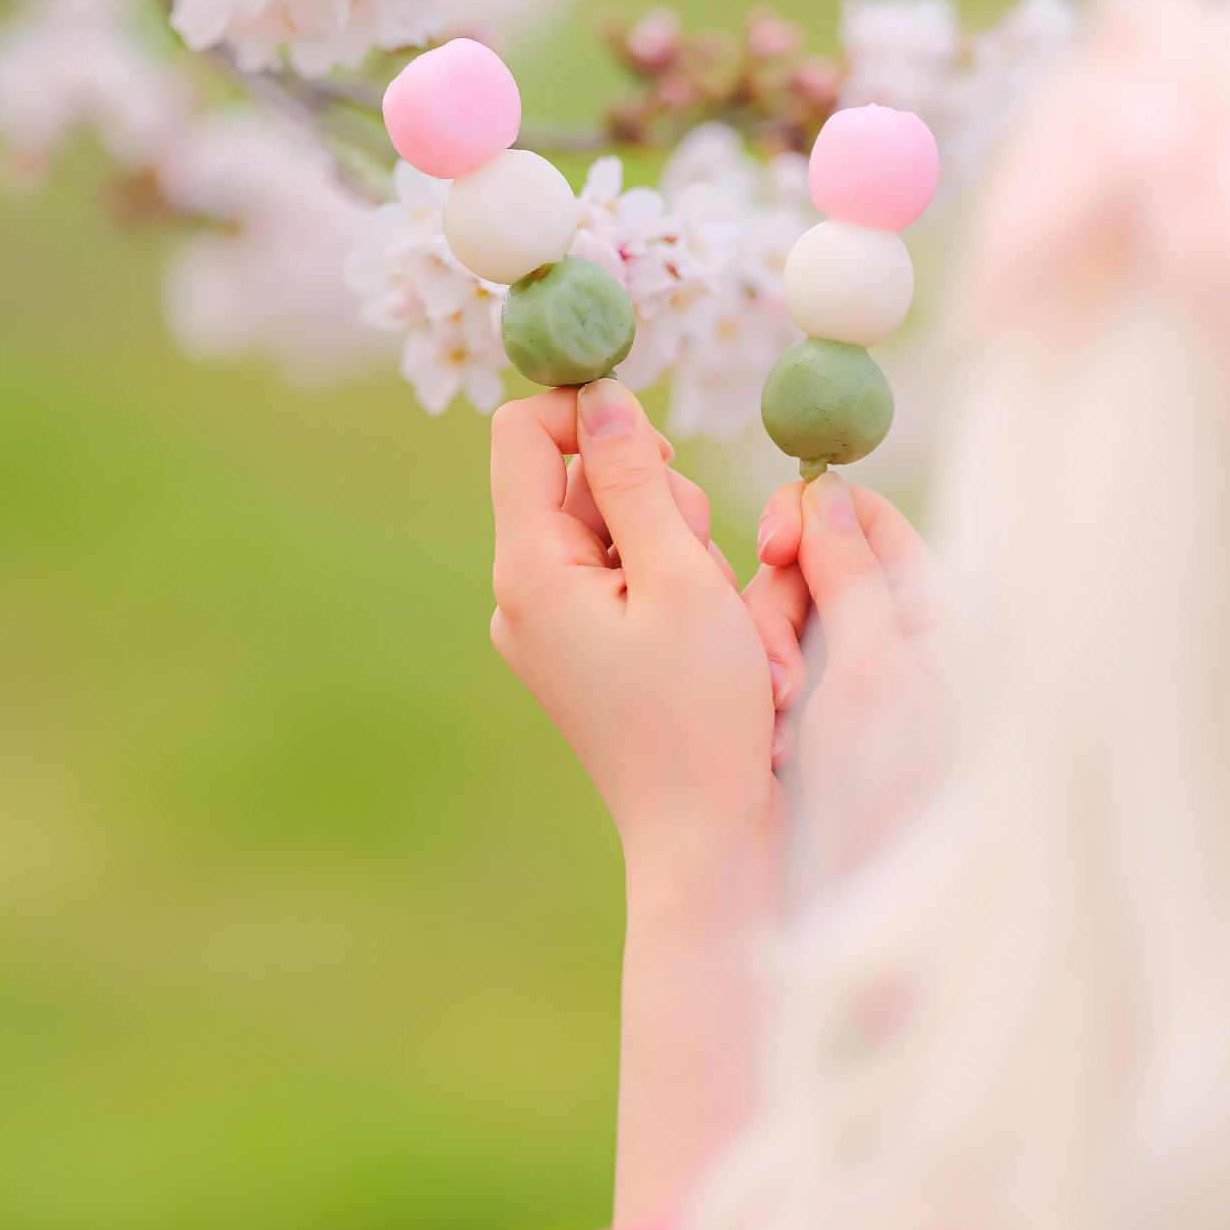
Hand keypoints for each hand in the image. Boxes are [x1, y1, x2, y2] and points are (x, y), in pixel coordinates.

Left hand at [489, 380, 782, 901]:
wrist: (703, 832)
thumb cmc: (702, 711)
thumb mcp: (680, 577)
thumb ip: (636, 481)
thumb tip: (600, 397)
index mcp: (530, 570)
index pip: (524, 435)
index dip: (588, 414)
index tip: (659, 444)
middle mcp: (521, 592)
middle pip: (579, 478)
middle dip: (654, 496)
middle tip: (699, 563)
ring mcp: (547, 622)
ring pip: (611, 523)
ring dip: (674, 541)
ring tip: (708, 612)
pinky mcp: (578, 645)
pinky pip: (621, 573)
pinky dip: (669, 581)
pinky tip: (698, 633)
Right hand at [744, 472, 946, 865]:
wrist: (874, 908)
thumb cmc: (891, 794)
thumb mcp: (870, 673)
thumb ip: (849, 576)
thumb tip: (826, 493)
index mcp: (935, 615)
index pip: (870, 522)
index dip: (813, 520)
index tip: (770, 547)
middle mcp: (898, 638)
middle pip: (816, 569)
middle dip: (781, 610)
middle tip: (777, 679)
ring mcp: (856, 680)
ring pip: (785, 622)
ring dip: (767, 662)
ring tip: (780, 733)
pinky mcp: (820, 719)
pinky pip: (773, 673)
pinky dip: (764, 701)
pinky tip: (773, 753)